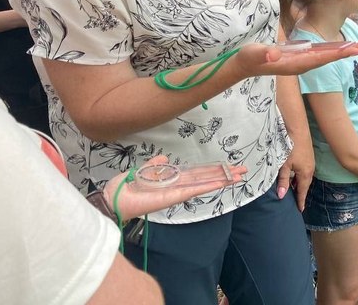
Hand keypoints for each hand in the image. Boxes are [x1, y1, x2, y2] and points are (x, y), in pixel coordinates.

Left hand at [102, 155, 245, 222]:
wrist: (114, 199)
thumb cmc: (126, 187)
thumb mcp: (143, 171)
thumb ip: (156, 166)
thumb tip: (164, 159)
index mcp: (173, 179)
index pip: (199, 174)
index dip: (214, 170)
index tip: (229, 167)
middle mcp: (179, 186)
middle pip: (207, 179)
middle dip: (225, 175)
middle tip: (243, 171)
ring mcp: (177, 192)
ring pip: (204, 185)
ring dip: (222, 180)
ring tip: (239, 177)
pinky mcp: (172, 197)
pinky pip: (193, 191)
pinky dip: (207, 187)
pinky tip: (220, 183)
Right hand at [235, 42, 357, 76]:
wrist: (242, 67)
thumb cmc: (247, 60)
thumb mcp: (252, 55)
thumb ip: (262, 54)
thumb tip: (274, 52)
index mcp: (296, 64)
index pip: (322, 58)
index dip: (339, 53)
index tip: (354, 49)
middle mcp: (302, 64)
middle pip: (329, 58)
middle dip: (347, 52)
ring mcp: (300, 62)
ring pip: (326, 56)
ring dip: (343, 51)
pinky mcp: (297, 57)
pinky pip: (320, 53)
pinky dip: (332, 49)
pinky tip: (339, 46)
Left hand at [276, 133, 313, 210]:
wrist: (297, 128)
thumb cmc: (289, 146)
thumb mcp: (284, 165)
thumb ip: (283, 180)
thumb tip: (282, 196)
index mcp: (305, 173)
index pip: (302, 191)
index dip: (300, 201)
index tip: (300, 210)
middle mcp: (310, 169)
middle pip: (304, 185)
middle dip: (300, 193)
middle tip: (295, 203)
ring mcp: (310, 162)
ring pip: (304, 177)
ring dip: (299, 184)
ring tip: (292, 190)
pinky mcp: (308, 155)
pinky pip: (304, 171)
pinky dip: (299, 176)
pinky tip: (293, 175)